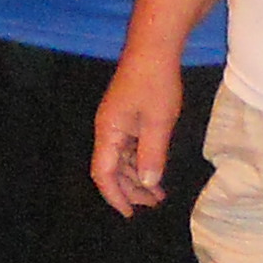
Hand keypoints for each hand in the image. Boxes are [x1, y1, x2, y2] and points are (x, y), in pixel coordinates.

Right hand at [87, 55, 183, 217]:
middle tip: (154, 204)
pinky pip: (128, 146)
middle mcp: (107, 130)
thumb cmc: (155, 83)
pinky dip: (140, 161)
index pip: (103, 173)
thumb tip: (147, 183)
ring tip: (158, 193)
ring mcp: (116, 122)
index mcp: (108, 132)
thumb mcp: (158, 122)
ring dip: (136, 177)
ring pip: (120, 159)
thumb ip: (151, 155)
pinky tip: (155, 169)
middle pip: (111, 169)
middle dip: (129, 189)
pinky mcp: (126, 116)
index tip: (130, 214)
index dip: (115, 196)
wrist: (153, 48)